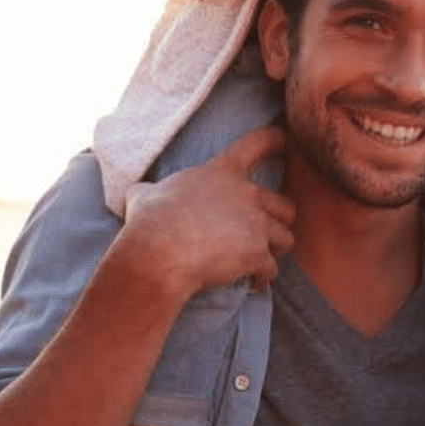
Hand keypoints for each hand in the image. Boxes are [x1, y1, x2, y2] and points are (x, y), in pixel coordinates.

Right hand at [118, 125, 293, 298]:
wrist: (158, 255)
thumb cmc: (148, 223)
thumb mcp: (143, 195)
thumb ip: (149, 190)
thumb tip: (138, 194)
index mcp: (221, 173)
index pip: (257, 143)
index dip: (276, 141)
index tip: (285, 143)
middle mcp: (246, 195)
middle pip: (286, 206)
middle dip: (279, 222)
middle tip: (262, 236)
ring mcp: (256, 225)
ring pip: (285, 239)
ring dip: (273, 252)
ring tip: (255, 263)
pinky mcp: (257, 255)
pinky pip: (271, 270)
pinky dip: (262, 278)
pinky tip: (250, 284)